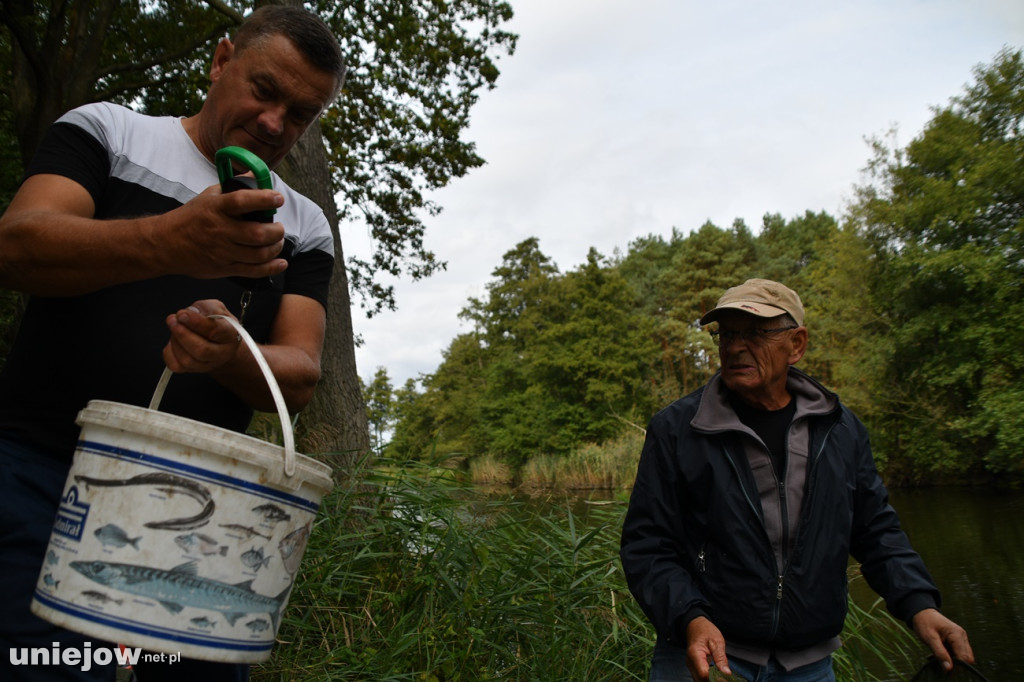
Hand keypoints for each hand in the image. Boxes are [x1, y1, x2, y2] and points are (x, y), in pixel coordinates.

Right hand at [154, 184, 287, 280]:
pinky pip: (252, 271)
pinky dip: (271, 267)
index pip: (241, 201)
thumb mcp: (208, 196)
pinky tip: (280, 262)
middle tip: (279, 227)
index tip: (277, 198)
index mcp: (216, 208)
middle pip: (256, 233)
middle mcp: (220, 230)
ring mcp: (222, 251)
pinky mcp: (224, 268)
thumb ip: (233, 187)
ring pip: (258, 254)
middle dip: (276, 231)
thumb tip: (255, 174)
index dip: (263, 199)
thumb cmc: (191, 217)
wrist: (165, 243)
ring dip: (275, 248)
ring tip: (277, 241)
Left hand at [162, 300, 242, 373]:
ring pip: (187, 360)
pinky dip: (169, 352)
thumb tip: (185, 315)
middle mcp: (222, 353)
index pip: (215, 331)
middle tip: (172, 320)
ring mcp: (208, 364)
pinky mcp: (193, 370)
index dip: (196, 322)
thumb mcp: (216, 308)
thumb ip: (203, 309)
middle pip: (201, 350)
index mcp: (230, 335)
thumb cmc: (217, 322)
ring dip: (175, 341)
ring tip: (175, 327)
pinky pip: (176, 366)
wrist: (221, 342)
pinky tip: (174, 341)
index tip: (181, 314)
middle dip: (182, 334)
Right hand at [686, 616, 730, 681]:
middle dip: (714, 680)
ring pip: (700, 680)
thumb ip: (721, 658)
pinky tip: (717, 675)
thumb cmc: (706, 630)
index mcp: (695, 654)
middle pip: (701, 680)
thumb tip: (727, 673)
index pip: (704, 673)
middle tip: (726, 678)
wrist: (695, 625)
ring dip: (711, 680)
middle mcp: (690, 662)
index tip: (726, 678)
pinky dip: (708, 678)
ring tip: (722, 676)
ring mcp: (691, 666)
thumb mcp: (717, 641)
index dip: (716, 678)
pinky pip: (700, 678)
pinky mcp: (694, 667)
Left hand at [911, 608, 973, 670]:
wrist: (922, 613)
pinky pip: (958, 653)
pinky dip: (950, 657)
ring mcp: (961, 638)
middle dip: (957, 665)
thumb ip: (939, 653)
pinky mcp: (957, 641)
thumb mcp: (929, 638)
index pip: (964, 657)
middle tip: (942, 667)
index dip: (957, 666)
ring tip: (939, 660)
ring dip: (953, 661)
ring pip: (963, 657)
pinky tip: (939, 656)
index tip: (947, 671)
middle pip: (967, 658)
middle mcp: (962, 636)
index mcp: (957, 634)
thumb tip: (949, 669)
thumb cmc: (924, 623)